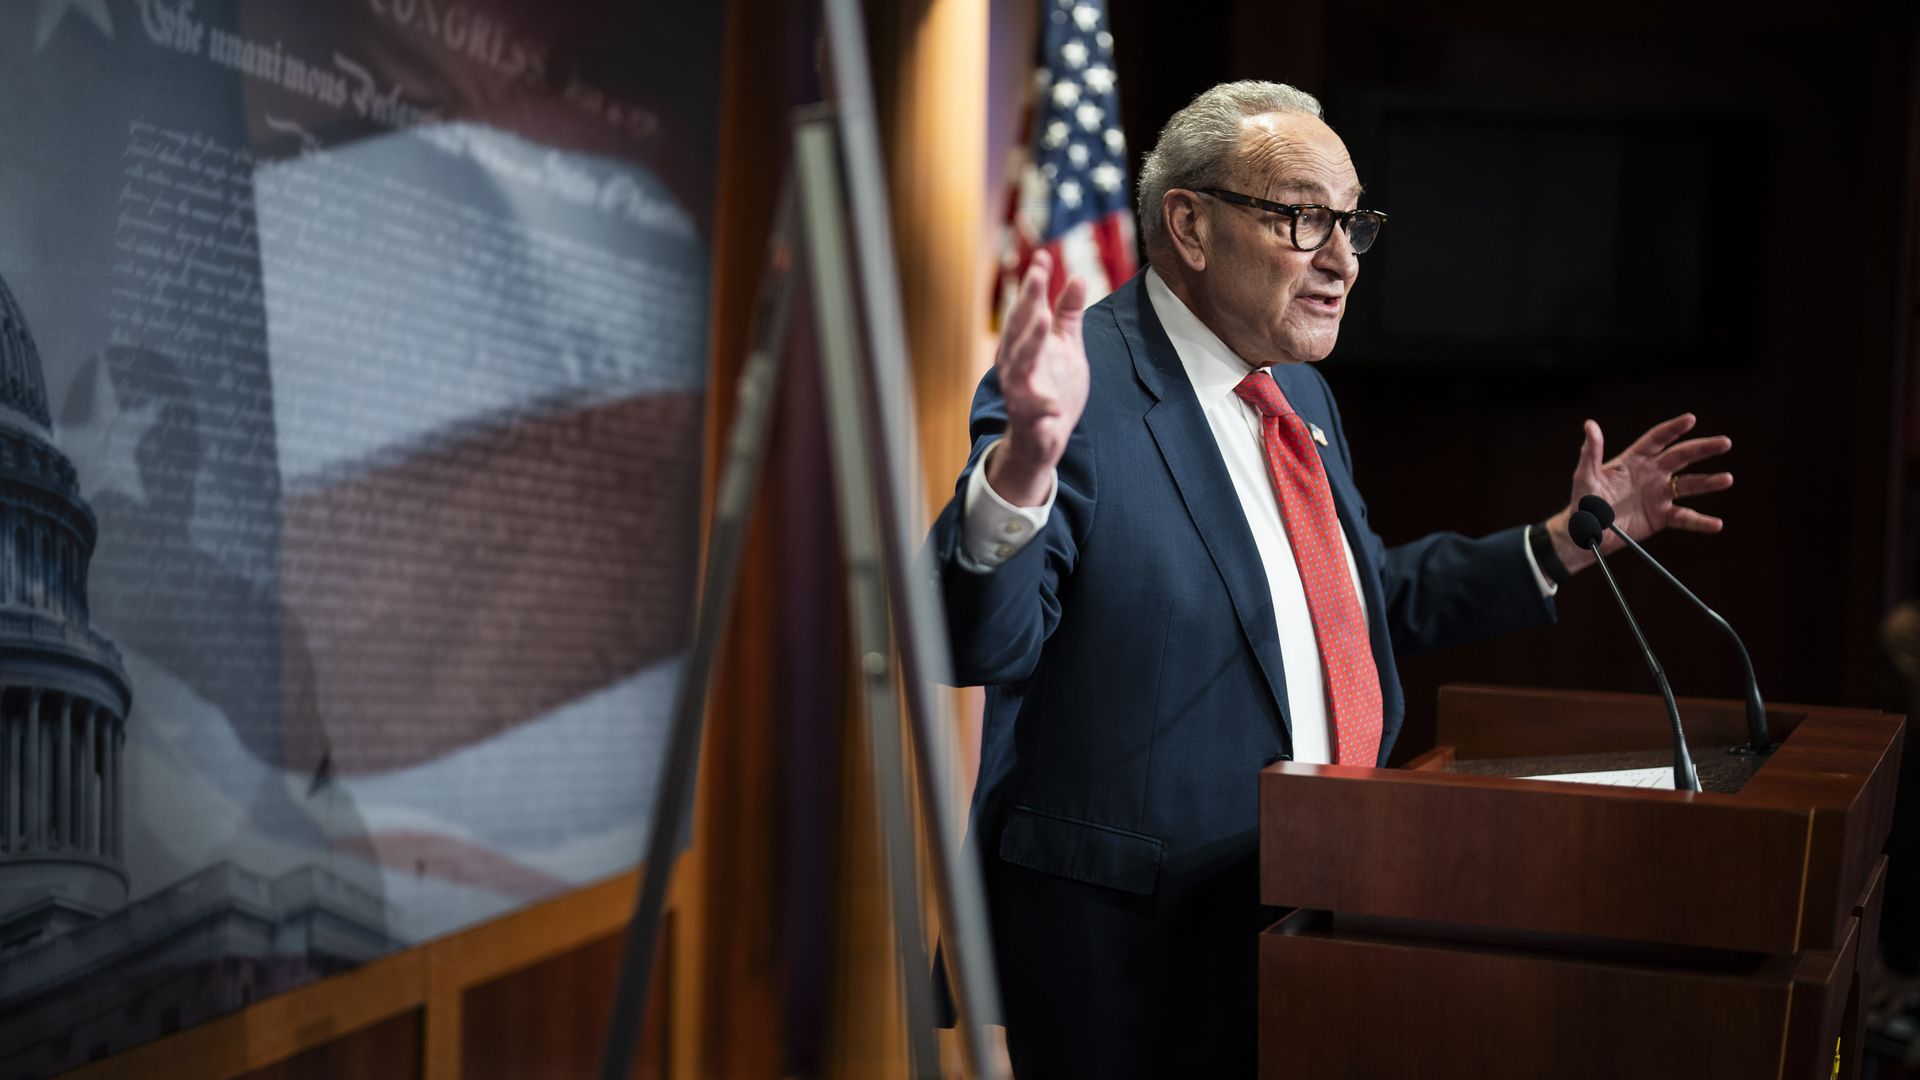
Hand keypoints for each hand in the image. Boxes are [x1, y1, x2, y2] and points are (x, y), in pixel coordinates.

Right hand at [986, 249, 1088, 506]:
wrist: (1043, 439)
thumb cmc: (1053, 387)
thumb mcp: (1066, 347)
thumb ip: (1068, 315)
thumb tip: (1078, 277)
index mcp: (1024, 344)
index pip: (1027, 308)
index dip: (1034, 283)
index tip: (1043, 257)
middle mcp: (1015, 363)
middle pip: (1019, 328)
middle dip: (1027, 301)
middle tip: (1038, 275)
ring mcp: (1019, 390)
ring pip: (1020, 363)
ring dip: (1030, 342)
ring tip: (1042, 320)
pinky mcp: (1029, 418)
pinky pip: (1034, 411)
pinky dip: (1043, 408)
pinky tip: (1055, 406)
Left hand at [1546, 414, 1733, 571]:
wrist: (1585, 534)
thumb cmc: (1583, 502)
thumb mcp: (1585, 476)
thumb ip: (1591, 452)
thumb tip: (1590, 425)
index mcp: (1634, 460)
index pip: (1658, 439)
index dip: (1673, 429)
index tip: (1691, 419)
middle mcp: (1651, 474)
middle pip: (1681, 457)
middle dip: (1703, 449)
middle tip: (1725, 443)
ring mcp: (1658, 496)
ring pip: (1689, 486)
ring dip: (1709, 483)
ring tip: (1727, 479)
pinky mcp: (1661, 517)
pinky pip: (1685, 518)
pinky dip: (1701, 521)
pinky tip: (1716, 524)